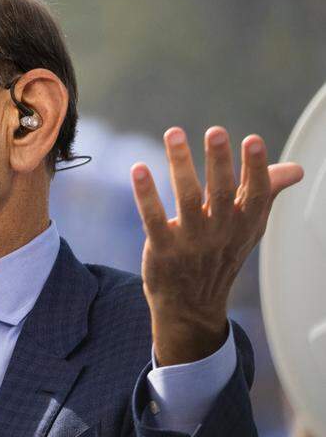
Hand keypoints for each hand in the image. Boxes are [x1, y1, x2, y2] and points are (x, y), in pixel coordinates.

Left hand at [130, 126, 302, 365]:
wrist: (192, 305)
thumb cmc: (221, 254)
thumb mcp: (248, 228)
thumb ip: (266, 193)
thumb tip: (296, 170)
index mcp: (245, 224)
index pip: (256, 194)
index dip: (256, 168)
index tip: (253, 140)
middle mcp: (220, 232)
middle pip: (222, 193)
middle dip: (219, 161)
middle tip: (216, 131)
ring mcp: (191, 241)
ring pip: (187, 199)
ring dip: (180, 165)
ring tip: (174, 133)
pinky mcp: (162, 248)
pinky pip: (154, 218)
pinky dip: (146, 195)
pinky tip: (139, 169)